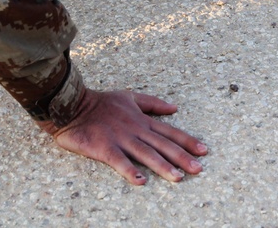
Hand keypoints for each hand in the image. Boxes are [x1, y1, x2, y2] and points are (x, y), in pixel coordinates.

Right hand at [37, 89, 206, 184]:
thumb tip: (174, 107)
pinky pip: (119, 161)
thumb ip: (152, 104)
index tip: (204, 151)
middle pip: (163, 145)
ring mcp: (121, 139)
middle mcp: (136, 130)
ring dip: (163, 166)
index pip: (170, 132)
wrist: (73, 106)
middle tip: (198, 169)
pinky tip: (140, 181)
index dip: (188, 141)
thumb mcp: (130, 97)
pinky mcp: (105, 148)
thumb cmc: (101, 102)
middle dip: (182, 158)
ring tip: (177, 178)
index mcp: (142, 120)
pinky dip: (129, 170)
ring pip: (146, 154)